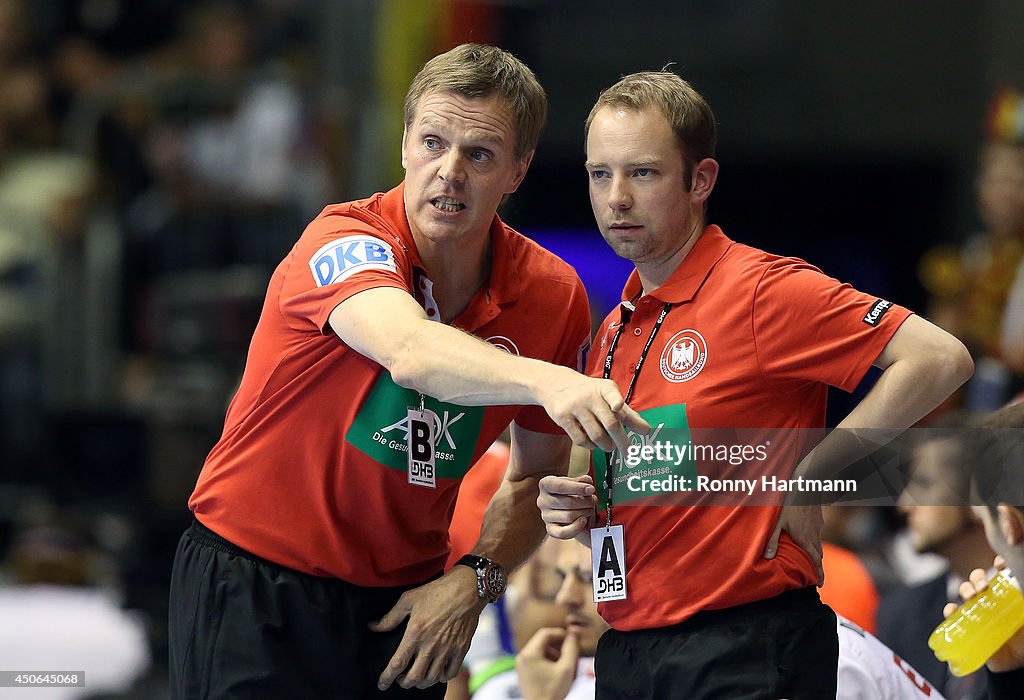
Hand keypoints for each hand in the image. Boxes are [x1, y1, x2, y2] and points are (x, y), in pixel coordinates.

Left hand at [371, 566, 484, 689]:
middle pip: (414, 677)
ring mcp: (447, 649)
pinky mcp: (461, 649)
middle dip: (403, 683)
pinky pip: (450, 673)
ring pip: (431, 678)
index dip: (387, 677)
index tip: (382, 684)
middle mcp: (431, 645)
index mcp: (415, 632)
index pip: (397, 664)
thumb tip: (373, 627)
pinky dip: (441, 678)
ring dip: (421, 682)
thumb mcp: (409, 599)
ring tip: (417, 677)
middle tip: (400, 680)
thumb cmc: (437, 591)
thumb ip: (390, 617)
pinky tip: (436, 673)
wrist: (468, 588)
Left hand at [516, 628, 579, 699]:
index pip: (545, 633)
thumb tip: (574, 634)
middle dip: (557, 644)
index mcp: (530, 654)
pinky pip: (535, 658)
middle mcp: (522, 657)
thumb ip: (571, 648)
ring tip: (564, 661)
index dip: (560, 633)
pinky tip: (557, 668)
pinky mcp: (523, 671)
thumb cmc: (552, 693)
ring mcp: (521, 664)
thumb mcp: (566, 668)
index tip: (571, 638)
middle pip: (542, 640)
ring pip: (539, 649)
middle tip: (570, 650)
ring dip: (553, 651)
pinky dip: (547, 659)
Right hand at [537, 370, 648, 453]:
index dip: (615, 400)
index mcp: (604, 388)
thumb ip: (627, 412)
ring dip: (607, 445)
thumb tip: (646, 430)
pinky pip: (580, 439)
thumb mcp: (607, 395)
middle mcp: (589, 396)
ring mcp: (575, 407)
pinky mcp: (563, 417)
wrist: (554, 383)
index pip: (611, 394)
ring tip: (610, 446)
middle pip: (610, 423)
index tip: (618, 407)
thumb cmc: (588, 392)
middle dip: (622, 441)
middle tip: (629, 452)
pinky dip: (591, 446)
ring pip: (596, 435)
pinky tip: (594, 444)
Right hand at [538, 475, 597, 540]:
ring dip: (584, 512)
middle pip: (568, 502)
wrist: (563, 505)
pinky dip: (576, 527)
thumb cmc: (568, 492)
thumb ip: (580, 480)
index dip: (578, 488)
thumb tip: (587, 480)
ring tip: (589, 508)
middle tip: (594, 500)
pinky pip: (563, 533)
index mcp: (545, 484)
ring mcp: (545, 516)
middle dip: (586, 501)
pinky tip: (584, 520)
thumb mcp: (574, 482)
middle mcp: (542, 501)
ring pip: (569, 516)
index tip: (591, 489)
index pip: (560, 486)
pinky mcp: (550, 529)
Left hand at [764, 504, 823, 584]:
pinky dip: (814, 540)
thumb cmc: (789, 505)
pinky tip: (806, 537)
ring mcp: (818, 527)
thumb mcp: (777, 523)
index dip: (819, 574)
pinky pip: (818, 534)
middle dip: (817, 566)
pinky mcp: (819, 520)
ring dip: (815, 553)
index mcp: (805, 540)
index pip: (816, 561)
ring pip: (819, 544)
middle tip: (815, 575)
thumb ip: (773, 540)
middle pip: (818, 555)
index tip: (820, 584)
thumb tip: (768, 557)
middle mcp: (815, 535)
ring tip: (808, 558)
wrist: (805, 488)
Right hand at [942, 557, 1023, 672]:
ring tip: (970, 597)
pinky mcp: (966, 626)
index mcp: (1006, 594)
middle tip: (983, 587)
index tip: (1000, 566)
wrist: (1016, 665)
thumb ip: (1023, 606)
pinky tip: (952, 610)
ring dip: (964, 589)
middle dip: (977, 578)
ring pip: (964, 592)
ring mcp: (977, 611)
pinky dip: (949, 610)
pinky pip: (953, 614)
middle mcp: (990, 599)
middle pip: (978, 579)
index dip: (999, 565)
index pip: (1000, 573)